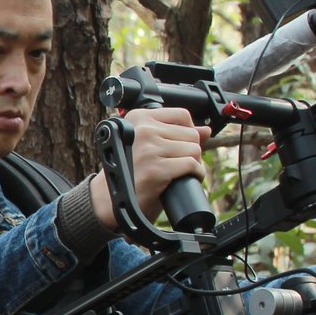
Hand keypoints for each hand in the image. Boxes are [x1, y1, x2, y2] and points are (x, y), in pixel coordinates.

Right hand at [90, 107, 210, 230]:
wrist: (109, 199)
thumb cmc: (128, 172)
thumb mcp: (148, 146)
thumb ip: (174, 134)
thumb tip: (206, 129)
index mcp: (138, 118)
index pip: (182, 115)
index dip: (187, 131)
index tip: (181, 145)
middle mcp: (143, 130)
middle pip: (191, 134)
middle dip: (190, 150)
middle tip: (177, 163)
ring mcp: (149, 149)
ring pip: (194, 150)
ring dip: (193, 164)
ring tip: (178, 172)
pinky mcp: (156, 169)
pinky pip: (192, 165)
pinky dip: (195, 175)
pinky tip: (185, 180)